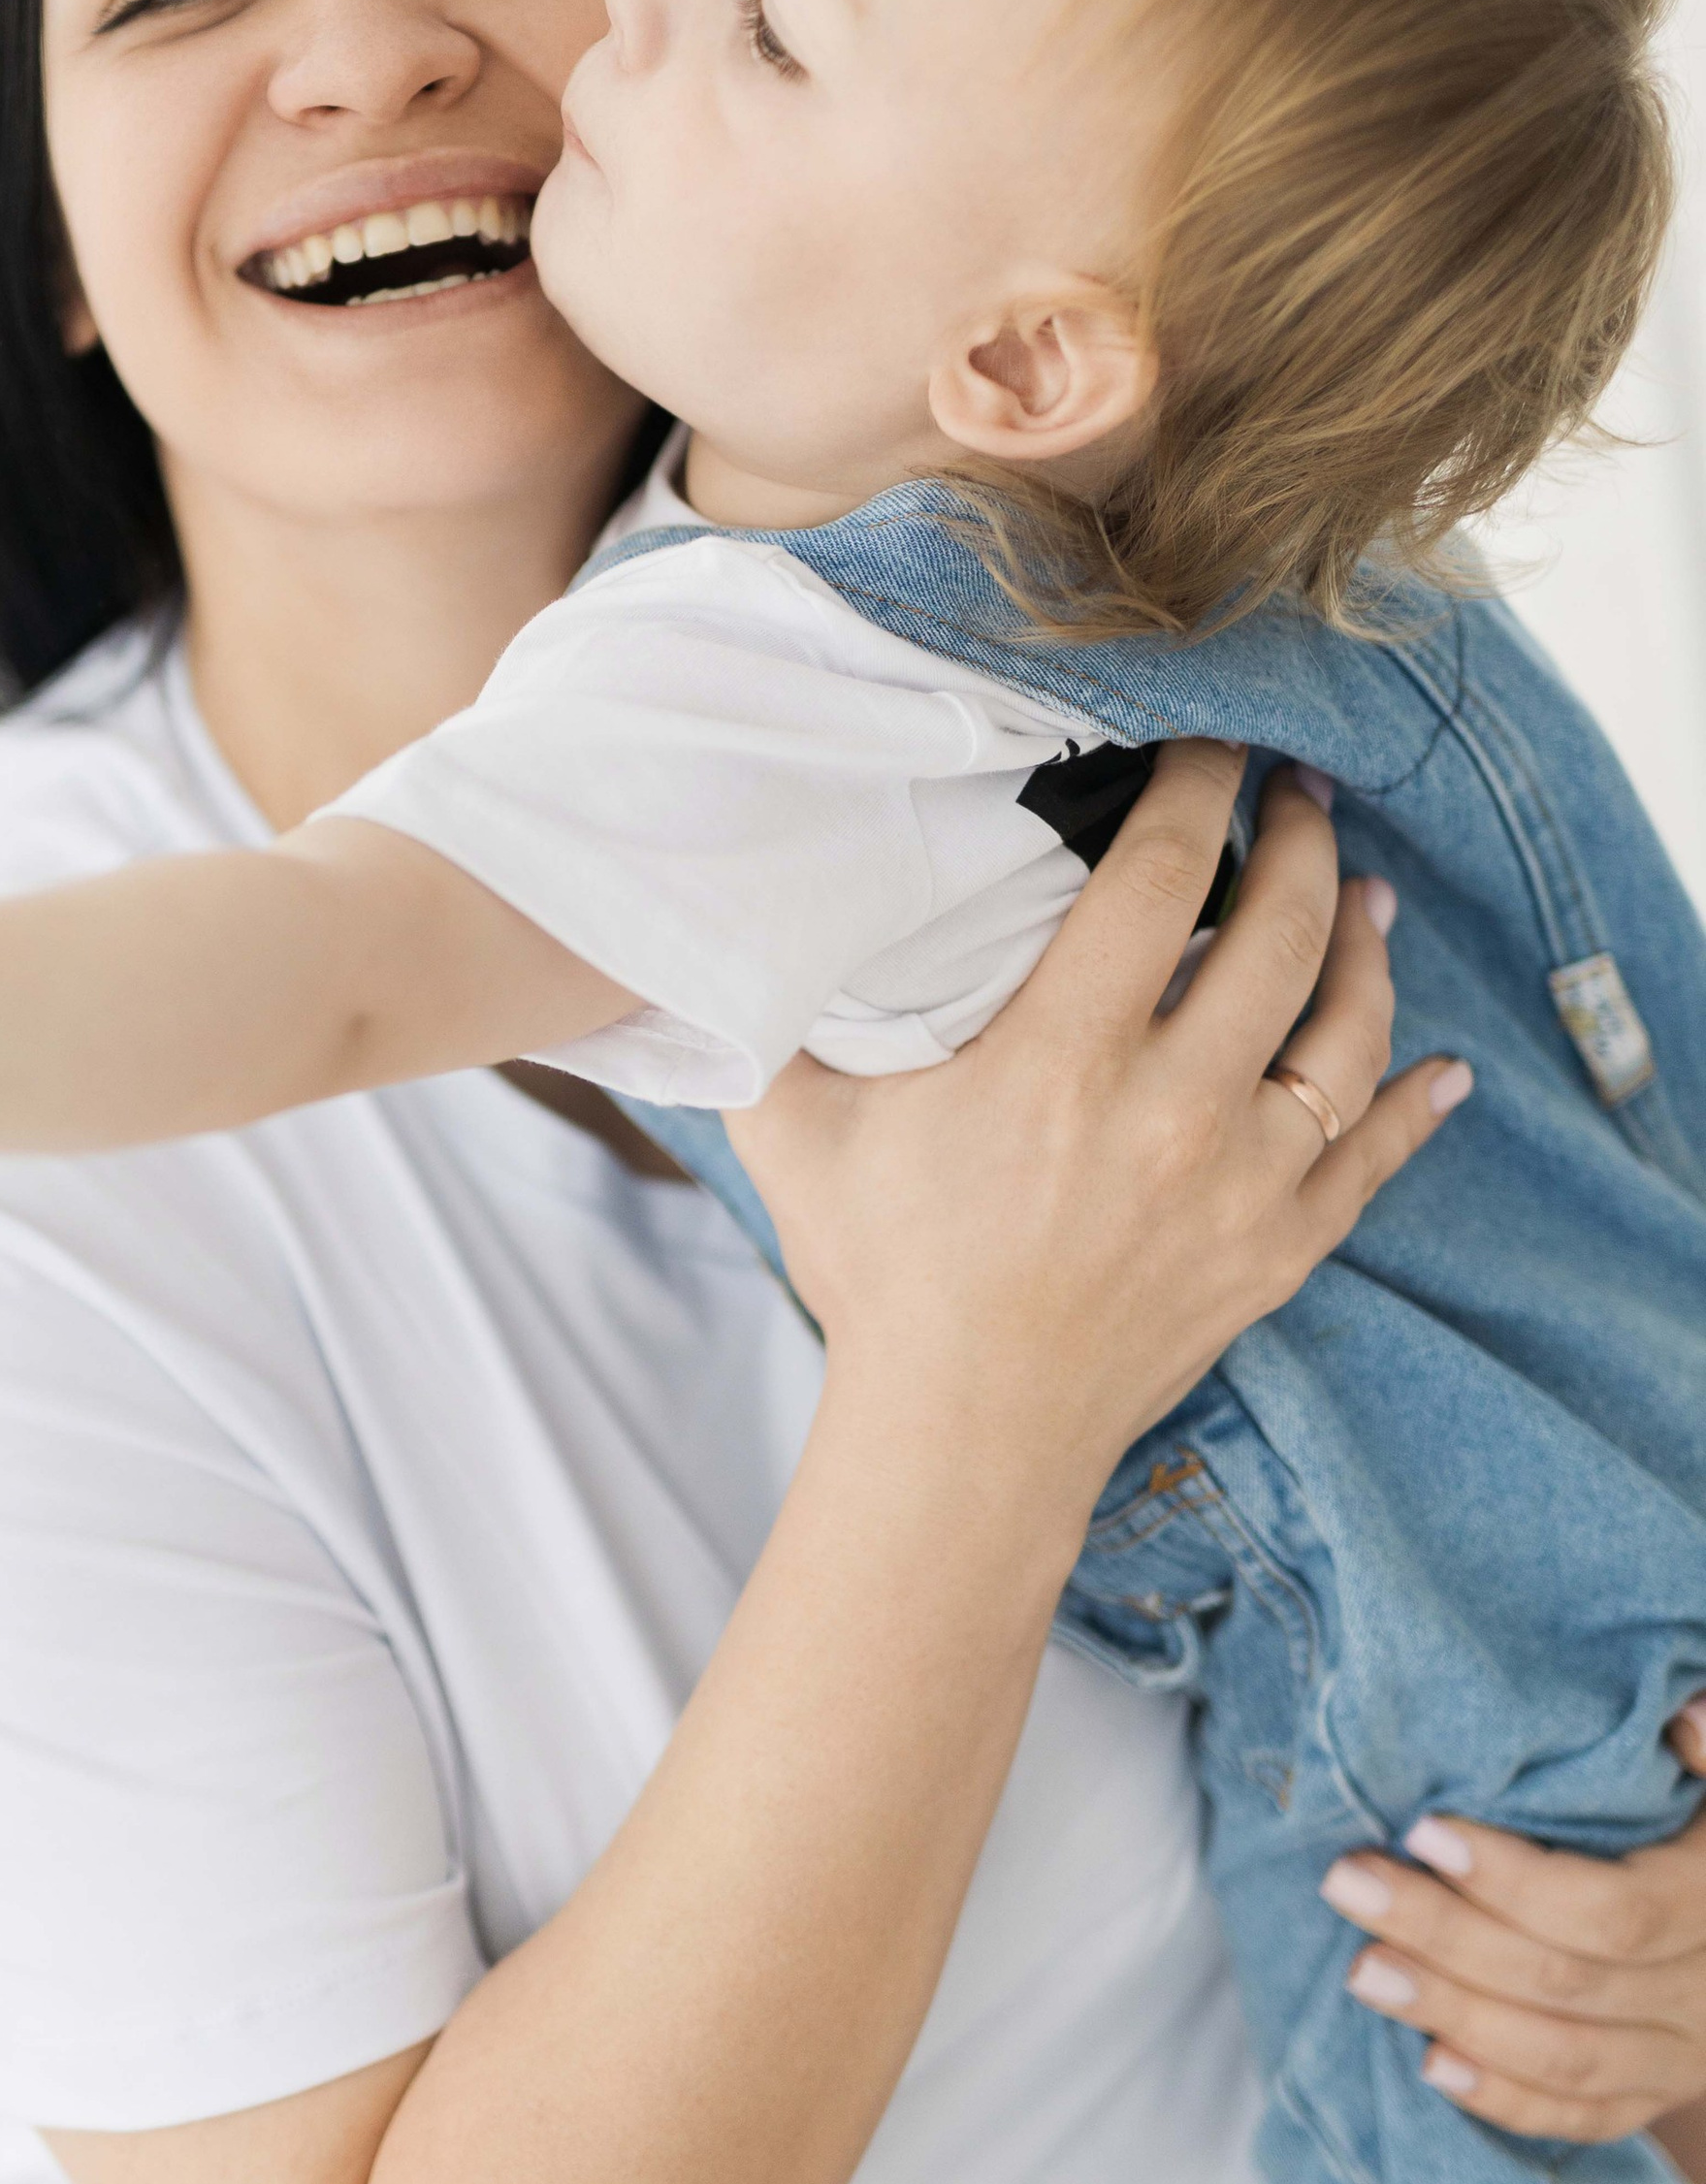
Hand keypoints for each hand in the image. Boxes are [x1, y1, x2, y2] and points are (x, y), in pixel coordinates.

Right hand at [728, 744, 1469, 1511]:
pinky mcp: (1278, 1250)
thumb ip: (776, 1016)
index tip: (1205, 746)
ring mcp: (1242, 1186)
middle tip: (1297, 794)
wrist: (963, 1437)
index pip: (1160, 879)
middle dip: (1299, 842)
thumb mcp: (796, 1130)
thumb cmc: (880, 1275)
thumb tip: (742, 911)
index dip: (1193, 790)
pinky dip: (1417, 1107)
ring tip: (1363, 894)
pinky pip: (1375, 1159)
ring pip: (1348, 1034)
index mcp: (1060, 1061)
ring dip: (1365, 948)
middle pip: (1280, 933)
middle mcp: (1173, 1113)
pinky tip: (1441, 1067)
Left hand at [1323, 1706, 1705, 2155]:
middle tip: (1347, 1883)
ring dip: (1454, 2014)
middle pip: (1565, 1981)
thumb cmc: (1703, 1829)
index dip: (1512, 1880)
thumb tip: (1683, 1714)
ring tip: (1362, 1969)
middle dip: (1444, 1935)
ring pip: (1565, 2057)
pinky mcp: (1655, 2093)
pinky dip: (1505, 2098)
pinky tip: (1429, 2063)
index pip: (1611, 1912)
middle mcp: (1704, 1992)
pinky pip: (1583, 2115)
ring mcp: (1683, 2055)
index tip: (1420, 1830)